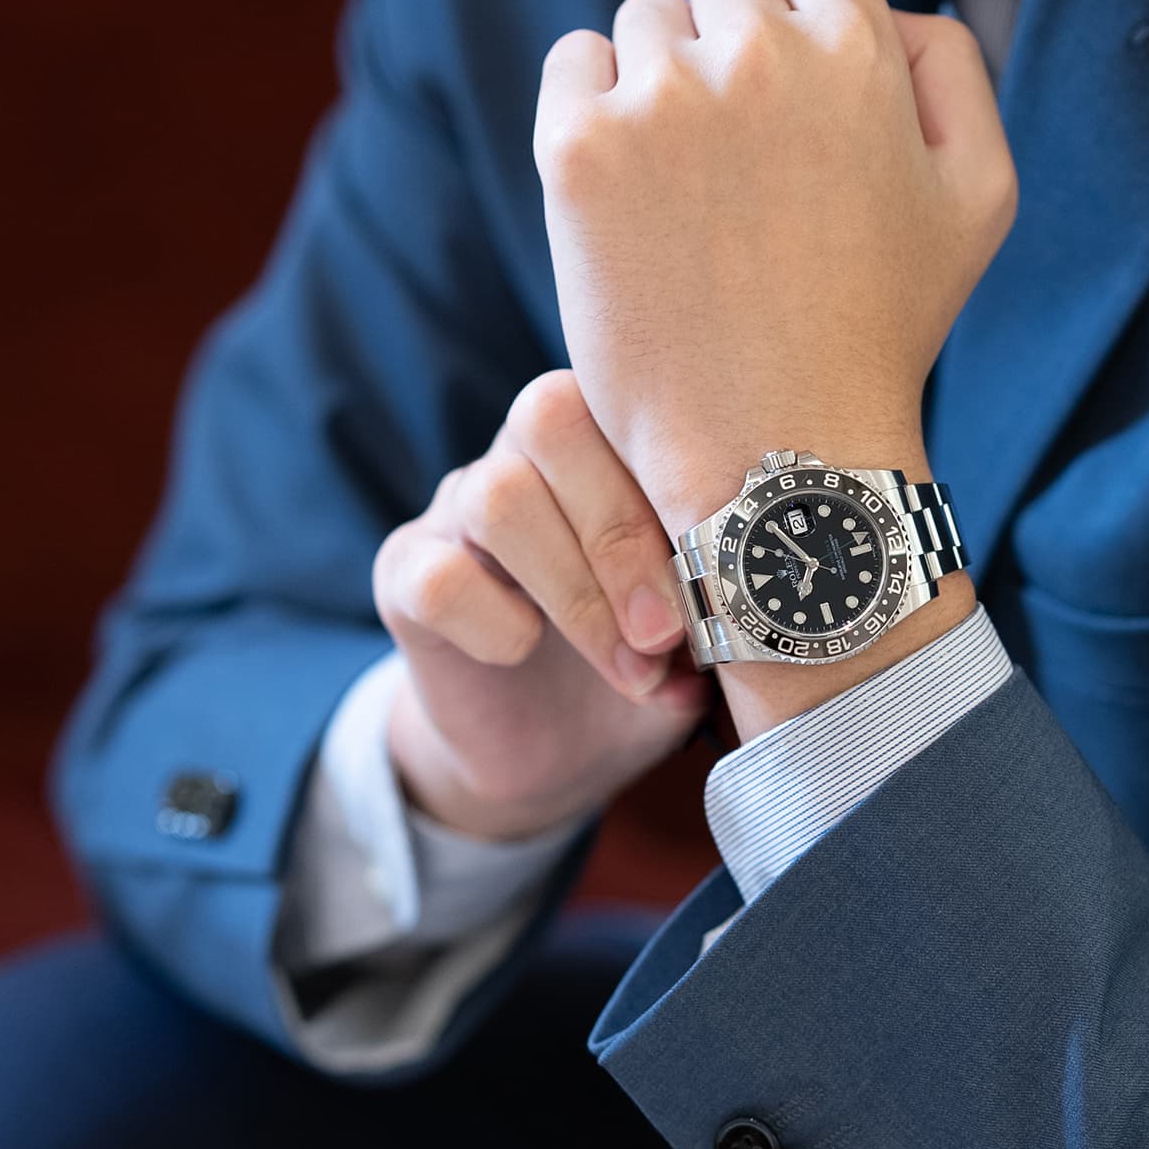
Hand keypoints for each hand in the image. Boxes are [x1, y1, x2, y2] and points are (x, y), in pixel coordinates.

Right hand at [374, 370, 710, 839]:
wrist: (562, 749)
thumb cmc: (647, 664)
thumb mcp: (702, 630)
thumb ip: (720, 597)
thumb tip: (741, 610)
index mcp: (607, 441)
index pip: (626, 399)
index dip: (671, 481)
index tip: (720, 576)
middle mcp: (526, 455)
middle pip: (549, 420)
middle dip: (620, 536)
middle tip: (664, 632)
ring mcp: (458, 510)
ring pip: (497, 495)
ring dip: (572, 592)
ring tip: (627, 668)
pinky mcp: (407, 577)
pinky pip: (439, 576)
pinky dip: (494, 623)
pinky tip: (528, 655)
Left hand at [534, 0, 1017, 538]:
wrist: (775, 449)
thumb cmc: (883, 333)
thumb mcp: (982, 200)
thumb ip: (954, 69)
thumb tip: (889, 8)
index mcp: (859, 52)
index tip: (794, 70)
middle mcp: (756, 56)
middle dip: (733, 42)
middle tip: (743, 156)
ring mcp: (659, 100)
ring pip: (646, 21)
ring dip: (663, 79)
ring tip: (690, 190)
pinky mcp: (579, 150)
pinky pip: (573, 64)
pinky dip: (593, 105)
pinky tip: (629, 188)